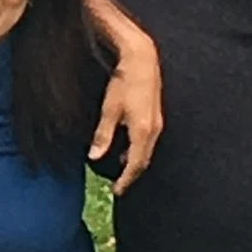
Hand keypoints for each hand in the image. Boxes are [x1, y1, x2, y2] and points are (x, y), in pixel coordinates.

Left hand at [93, 35, 163, 194]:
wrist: (142, 60)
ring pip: (147, 151)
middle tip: (119, 186)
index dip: (126, 180)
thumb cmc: (124, 83)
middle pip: (144, 161)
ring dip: (135, 162)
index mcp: (142, 132)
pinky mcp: (156, 116)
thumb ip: (103, 135)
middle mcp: (153, 130)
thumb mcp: (109, 110)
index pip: (134, 165)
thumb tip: (94, 157)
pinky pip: (149, 141)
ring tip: (121, 170)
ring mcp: (157, 123)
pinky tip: (127, 149)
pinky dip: (138, 150)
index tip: (116, 191)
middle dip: (131, 175)